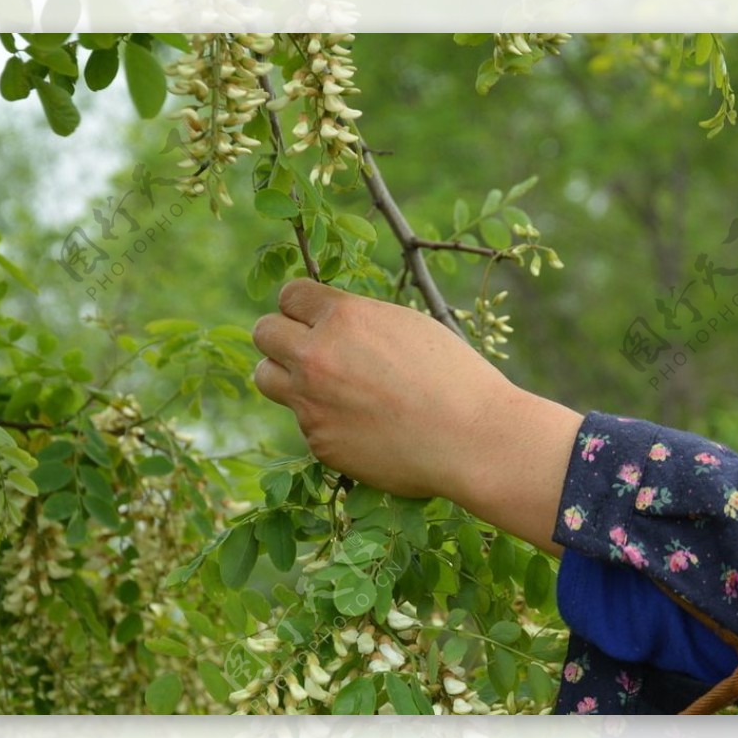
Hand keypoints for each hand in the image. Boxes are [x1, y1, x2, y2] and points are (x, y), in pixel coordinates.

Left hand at [252, 279, 582, 553]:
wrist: (473, 439)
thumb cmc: (454, 377)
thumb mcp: (407, 326)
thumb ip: (359, 321)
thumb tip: (329, 322)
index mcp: (342, 317)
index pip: (289, 295)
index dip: (302, 306)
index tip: (314, 317)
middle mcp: (316, 356)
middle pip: (264, 333)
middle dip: (283, 337)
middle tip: (309, 349)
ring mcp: (311, 403)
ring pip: (267, 378)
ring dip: (287, 377)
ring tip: (324, 386)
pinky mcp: (319, 442)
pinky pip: (304, 422)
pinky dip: (324, 421)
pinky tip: (364, 426)